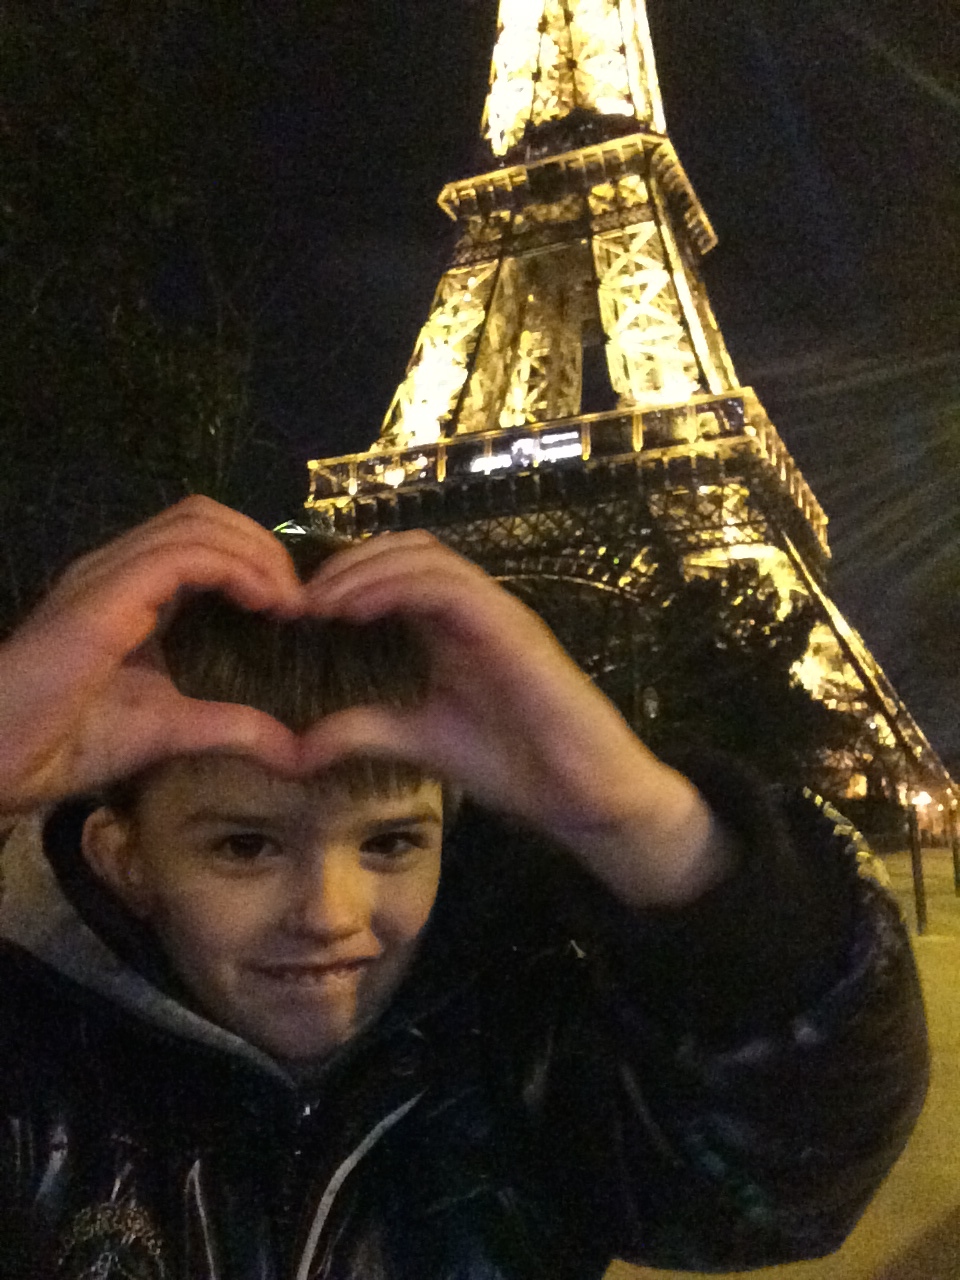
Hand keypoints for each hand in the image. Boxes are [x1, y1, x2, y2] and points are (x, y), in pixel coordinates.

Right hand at [0, 497, 302, 817]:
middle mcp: (118, 568)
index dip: (256, 558)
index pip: (203, 537)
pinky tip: (266, 601)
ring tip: (290, 600)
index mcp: (132, 590)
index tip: (295, 608)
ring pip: (198, 522)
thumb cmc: (69, 743)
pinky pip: (183, 554)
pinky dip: (235, 567)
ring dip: (257, 554)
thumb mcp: (172, 730)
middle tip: (299, 598)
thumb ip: (234, 728)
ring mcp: (108, 573)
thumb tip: (298, 751)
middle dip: (263, 546)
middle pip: (205, 516)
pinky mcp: (105, 593)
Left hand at [302, 533, 729, 906]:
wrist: (583, 795)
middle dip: (348, 563)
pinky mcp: (515, 631)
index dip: (345, 577)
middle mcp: (477, 609)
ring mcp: (499, 615)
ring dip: (365, 569)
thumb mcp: (421, 741)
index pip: (397, 571)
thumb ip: (366, 730)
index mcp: (454, 628)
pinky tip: (356, 612)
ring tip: (320, 602)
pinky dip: (397, 588)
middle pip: (408, 549)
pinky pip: (451, 589)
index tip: (297, 611)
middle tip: (299, 599)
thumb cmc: (516, 764)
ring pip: (428, 557)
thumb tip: (299, 744)